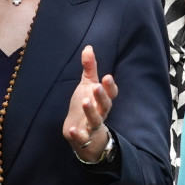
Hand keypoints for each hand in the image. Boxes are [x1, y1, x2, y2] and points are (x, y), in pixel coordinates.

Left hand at [62, 46, 117, 161]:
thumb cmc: (87, 104)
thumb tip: (88, 47)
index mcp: (102, 99)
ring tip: (84, 102)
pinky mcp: (84, 136)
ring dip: (91, 112)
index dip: (110, 86)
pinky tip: (72, 130)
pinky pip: (83, 137)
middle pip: (105, 106)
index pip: (111, 93)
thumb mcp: (87, 85)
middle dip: (102, 97)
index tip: (107, 77)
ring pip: (95, 120)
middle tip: (96, 87)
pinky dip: (78, 135)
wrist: (81, 131)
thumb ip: (89, 68)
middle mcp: (100, 112)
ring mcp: (92, 125)